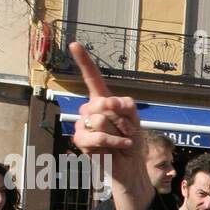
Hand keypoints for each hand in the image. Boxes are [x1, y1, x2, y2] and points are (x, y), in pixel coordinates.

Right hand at [68, 43, 150, 209]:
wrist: (130, 167)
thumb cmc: (132, 143)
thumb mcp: (134, 119)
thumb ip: (123, 105)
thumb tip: (106, 103)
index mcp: (102, 101)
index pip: (92, 78)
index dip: (84, 61)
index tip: (74, 43)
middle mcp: (88, 110)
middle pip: (102, 102)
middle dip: (121, 118)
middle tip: (126, 132)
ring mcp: (82, 125)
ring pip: (99, 119)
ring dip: (119, 131)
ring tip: (121, 141)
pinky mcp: (81, 141)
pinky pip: (97, 134)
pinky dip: (114, 141)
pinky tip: (121, 147)